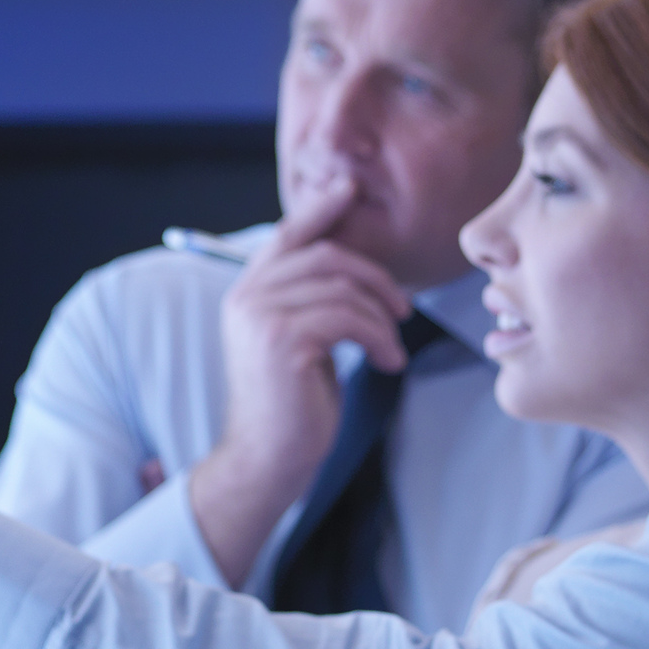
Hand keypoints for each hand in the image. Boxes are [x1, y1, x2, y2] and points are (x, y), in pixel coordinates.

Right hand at [191, 180, 413, 582]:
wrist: (267, 459)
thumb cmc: (291, 406)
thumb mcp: (297, 341)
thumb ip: (308, 301)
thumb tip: (350, 271)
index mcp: (246, 293)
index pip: (288, 236)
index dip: (320, 209)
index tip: (349, 189)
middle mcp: (246, 297)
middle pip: (323, 257)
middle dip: (374, 276)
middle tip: (402, 308)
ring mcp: (261, 317)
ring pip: (341, 288)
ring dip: (380, 317)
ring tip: (392, 346)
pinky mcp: (283, 341)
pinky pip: (348, 318)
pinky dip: (378, 337)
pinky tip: (386, 361)